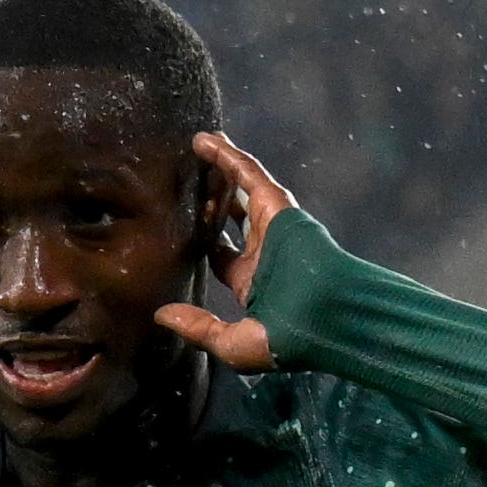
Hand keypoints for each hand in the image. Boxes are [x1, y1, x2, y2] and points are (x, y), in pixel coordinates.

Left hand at [152, 132, 294, 372]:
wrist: (325, 318)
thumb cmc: (288, 339)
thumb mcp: (232, 343)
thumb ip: (197, 328)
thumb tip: (160, 315)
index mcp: (256, 282)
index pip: (223, 256)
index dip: (204, 242)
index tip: (182, 229)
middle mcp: (265, 250)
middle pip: (232, 216)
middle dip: (214, 198)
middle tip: (191, 181)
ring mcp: (272, 225)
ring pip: (239, 189)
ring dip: (219, 167)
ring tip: (198, 147)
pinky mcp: (277, 205)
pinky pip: (247, 174)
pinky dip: (226, 156)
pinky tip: (204, 142)